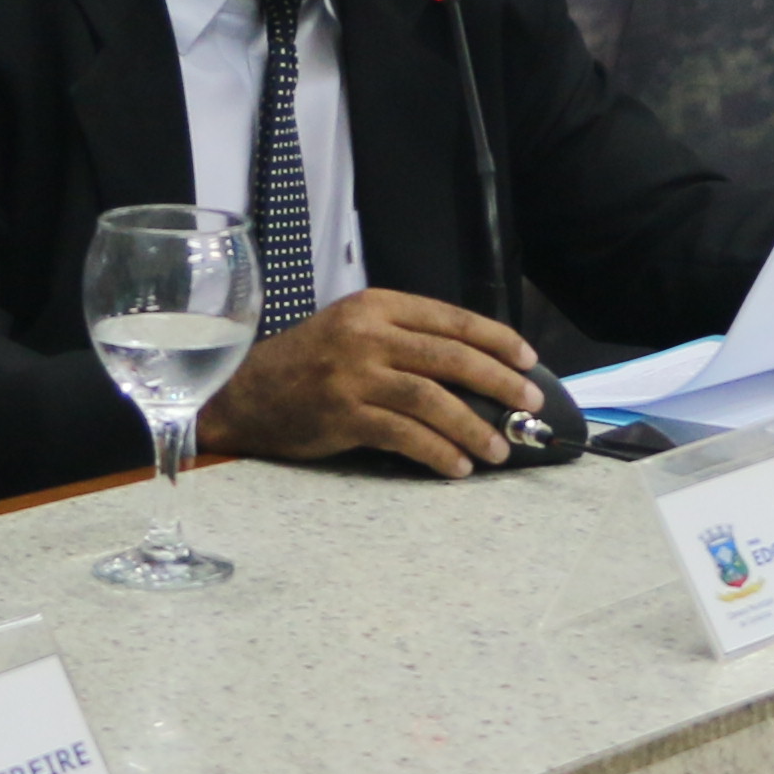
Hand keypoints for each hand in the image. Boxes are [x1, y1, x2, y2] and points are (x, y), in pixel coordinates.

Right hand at [199, 286, 547, 478]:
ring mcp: (354, 376)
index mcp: (377, 306)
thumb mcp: (354, 329)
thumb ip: (405, 338)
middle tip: (530, 405)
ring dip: (474, 427)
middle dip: (499, 382)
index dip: (497, 341)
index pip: (452, 319)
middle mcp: (367, 335)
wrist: (244, 393)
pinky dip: (438, 452)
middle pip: (450, 357)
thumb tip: (476, 367)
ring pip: (433, 400)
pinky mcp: (342, 415)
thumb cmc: (309, 363)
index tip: (528, 361)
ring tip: (500, 448)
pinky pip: (404, 435)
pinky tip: (458, 467)